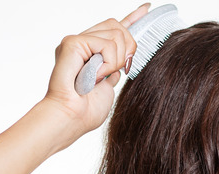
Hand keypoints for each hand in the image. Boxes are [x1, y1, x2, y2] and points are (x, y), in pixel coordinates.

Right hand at [42, 4, 149, 134]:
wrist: (72, 118)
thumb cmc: (85, 110)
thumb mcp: (109, 88)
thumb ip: (114, 71)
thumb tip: (119, 65)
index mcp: (91, 52)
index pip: (114, 28)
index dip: (132, 18)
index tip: (146, 8)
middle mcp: (83, 44)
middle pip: (119, 27)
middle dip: (128, 49)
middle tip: (119, 70)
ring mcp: (77, 41)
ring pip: (116, 34)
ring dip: (116, 61)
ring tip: (100, 77)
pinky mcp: (73, 42)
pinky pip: (106, 44)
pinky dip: (107, 63)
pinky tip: (95, 75)